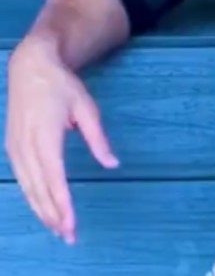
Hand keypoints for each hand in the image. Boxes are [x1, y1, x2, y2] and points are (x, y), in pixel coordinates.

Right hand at [4, 39, 118, 243]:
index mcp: (45, 136)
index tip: (72, 225)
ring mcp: (15, 148)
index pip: (54, 179)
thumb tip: (112, 163)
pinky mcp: (12, 147)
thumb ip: (97, 138)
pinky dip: (32, 197)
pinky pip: (22, 179)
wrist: (30, 67)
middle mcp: (26, 146)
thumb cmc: (62, 86)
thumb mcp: (86, 107)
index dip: (62, 205)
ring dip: (41, 210)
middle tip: (69, 237)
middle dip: (53, 216)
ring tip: (58, 229)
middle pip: (39, 189)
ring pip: (27, 188)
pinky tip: (43, 208)